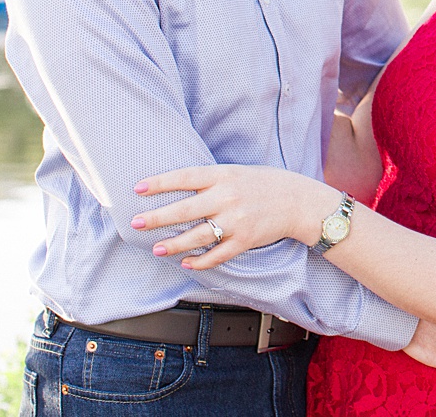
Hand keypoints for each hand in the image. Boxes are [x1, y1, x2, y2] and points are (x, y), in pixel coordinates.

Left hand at [131, 165, 339, 267]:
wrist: (299, 201)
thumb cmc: (265, 183)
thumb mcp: (237, 172)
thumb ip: (210, 180)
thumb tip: (176, 189)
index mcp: (224, 175)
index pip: (185, 177)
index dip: (159, 183)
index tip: (137, 188)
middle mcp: (228, 197)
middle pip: (184, 210)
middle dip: (156, 217)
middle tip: (135, 223)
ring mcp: (237, 221)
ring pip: (197, 236)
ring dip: (174, 244)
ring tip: (158, 249)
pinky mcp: (245, 240)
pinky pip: (218, 255)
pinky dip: (201, 261)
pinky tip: (187, 263)